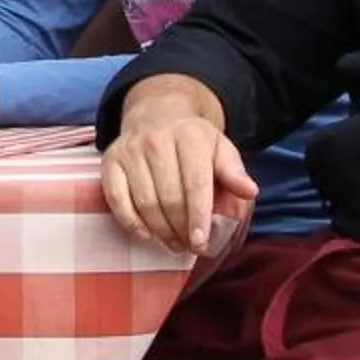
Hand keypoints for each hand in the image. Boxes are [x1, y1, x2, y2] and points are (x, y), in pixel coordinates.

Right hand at [100, 83, 255, 254]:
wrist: (157, 113)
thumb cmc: (194, 142)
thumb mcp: (220, 149)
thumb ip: (234, 172)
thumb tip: (249, 191)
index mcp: (189, 136)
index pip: (195, 183)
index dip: (199, 217)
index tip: (202, 243)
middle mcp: (156, 140)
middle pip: (169, 197)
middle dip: (181, 229)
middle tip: (190, 246)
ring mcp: (130, 150)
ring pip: (144, 202)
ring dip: (160, 230)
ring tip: (174, 243)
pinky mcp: (110, 160)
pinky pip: (116, 199)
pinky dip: (131, 222)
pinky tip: (147, 234)